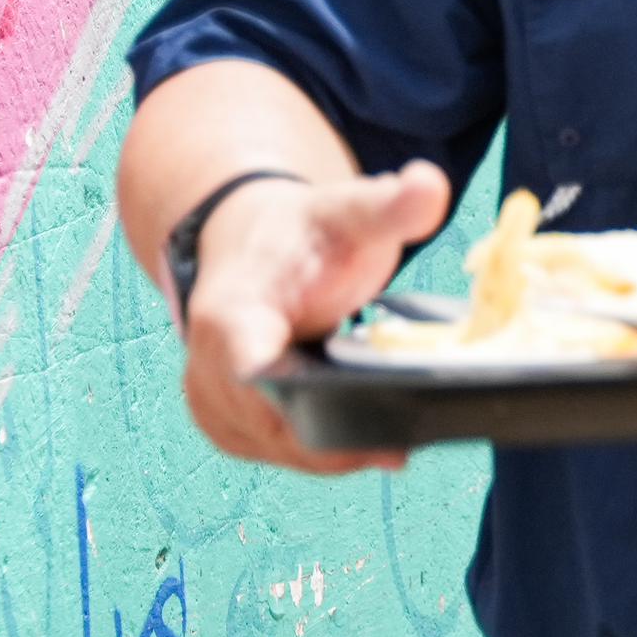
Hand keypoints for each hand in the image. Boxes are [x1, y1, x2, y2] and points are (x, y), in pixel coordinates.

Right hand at [176, 164, 450, 472]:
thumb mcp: (350, 211)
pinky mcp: (226, 421)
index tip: (351, 421)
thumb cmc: (304, 232)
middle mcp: (206, 365)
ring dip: (330, 452)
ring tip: (391, 443)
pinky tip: (361, 443)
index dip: (294, 398)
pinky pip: (273, 451)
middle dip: (336, 437)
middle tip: (401, 445)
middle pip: (272, 424)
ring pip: (276, 448)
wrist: (252, 241)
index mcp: (229, 315)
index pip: (248, 368)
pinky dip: (315, 451)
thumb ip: (390, 204)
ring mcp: (211, 399)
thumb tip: (430, 185)